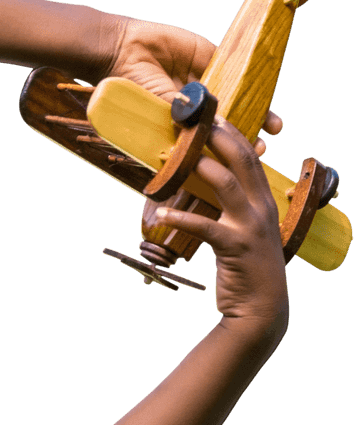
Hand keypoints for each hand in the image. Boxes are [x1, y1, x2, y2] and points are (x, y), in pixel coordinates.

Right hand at [105, 17, 282, 154]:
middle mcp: (195, 106)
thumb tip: (206, 138)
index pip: (210, 142)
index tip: (240, 162)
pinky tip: (265, 94)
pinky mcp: (209, 57)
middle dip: (247, 135)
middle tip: (261, 148)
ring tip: (274, 128)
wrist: (125, 50)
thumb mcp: (160, 111)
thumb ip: (184, 122)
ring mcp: (204, 82)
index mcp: (180, 124)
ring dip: (256, 112)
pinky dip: (250, 82)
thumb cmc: (132, 86)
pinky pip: (234, 70)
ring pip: (236, 98)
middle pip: (227, 123)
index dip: (227, 152)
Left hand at [151, 117, 288, 332]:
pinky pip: (204, 227)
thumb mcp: (246, 233)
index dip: (234, 134)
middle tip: (196, 121)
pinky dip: (180, 219)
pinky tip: (160, 214)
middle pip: (242, 160)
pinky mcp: (234, 247)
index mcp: (264, 202)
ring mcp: (250, 226)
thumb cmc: (248, 270)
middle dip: (220, 137)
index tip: (214, 116)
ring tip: (179, 157)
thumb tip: (204, 192)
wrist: (260, 307)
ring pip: (226, 185)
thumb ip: (233, 211)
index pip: (251, 158)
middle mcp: (261, 208)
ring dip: (200, 167)